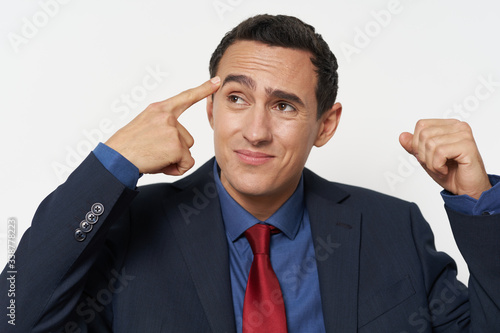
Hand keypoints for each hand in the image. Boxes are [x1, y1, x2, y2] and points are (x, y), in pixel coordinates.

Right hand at [105, 77, 220, 174]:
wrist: (116, 159)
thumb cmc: (128, 147)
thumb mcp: (144, 126)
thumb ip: (163, 126)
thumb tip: (179, 141)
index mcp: (159, 109)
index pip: (185, 97)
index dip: (203, 89)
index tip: (217, 82)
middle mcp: (166, 116)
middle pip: (187, 139)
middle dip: (174, 150)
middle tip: (153, 151)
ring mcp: (172, 130)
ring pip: (187, 151)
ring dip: (174, 159)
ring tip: (154, 157)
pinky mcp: (175, 146)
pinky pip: (186, 163)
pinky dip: (176, 169)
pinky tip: (160, 164)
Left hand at [399, 119, 490, 199]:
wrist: (466, 190)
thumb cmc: (451, 173)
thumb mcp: (426, 158)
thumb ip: (414, 146)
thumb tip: (402, 135)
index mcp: (448, 126)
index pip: (421, 125)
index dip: (417, 144)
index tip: (428, 156)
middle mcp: (458, 126)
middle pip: (424, 134)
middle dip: (424, 155)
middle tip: (436, 165)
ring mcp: (464, 134)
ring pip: (431, 144)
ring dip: (431, 163)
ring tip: (442, 168)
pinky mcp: (467, 145)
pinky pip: (440, 152)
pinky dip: (438, 166)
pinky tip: (446, 170)